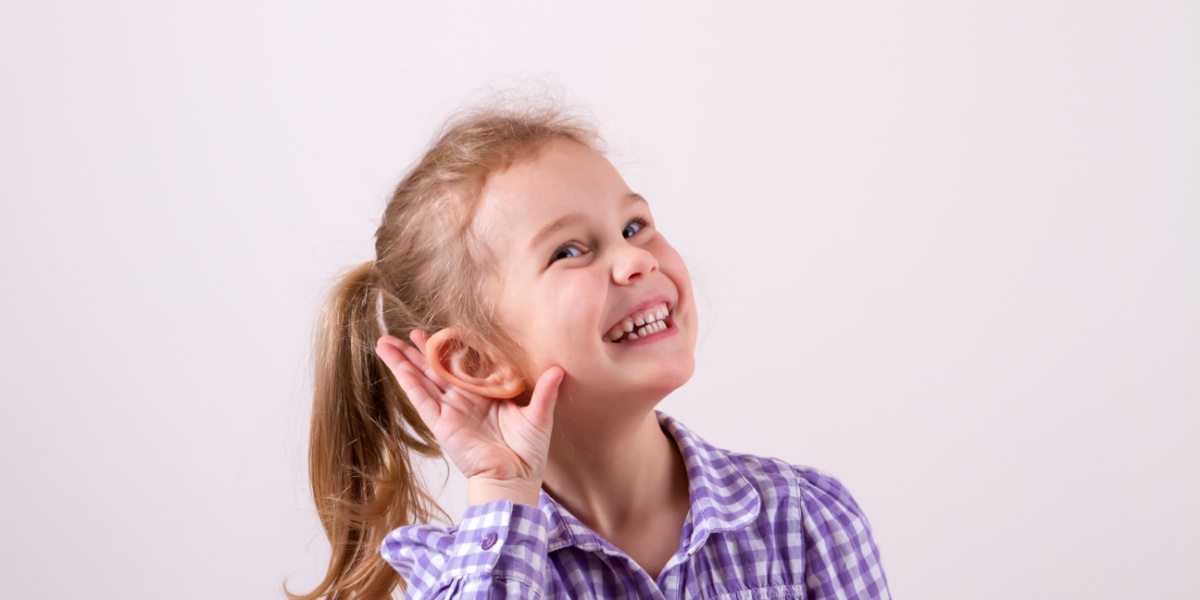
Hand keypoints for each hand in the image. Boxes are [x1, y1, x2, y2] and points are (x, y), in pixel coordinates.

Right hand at [375, 331, 562, 505]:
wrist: (515, 478)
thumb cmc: (528, 451)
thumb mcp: (539, 415)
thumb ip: (545, 391)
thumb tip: (560, 368)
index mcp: (485, 394)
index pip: (463, 365)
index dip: (450, 348)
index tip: (438, 330)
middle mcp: (464, 400)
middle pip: (436, 370)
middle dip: (418, 352)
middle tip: (403, 332)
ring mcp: (450, 411)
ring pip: (422, 380)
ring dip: (403, 362)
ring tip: (384, 343)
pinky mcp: (442, 424)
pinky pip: (421, 399)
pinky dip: (408, 382)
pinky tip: (395, 365)